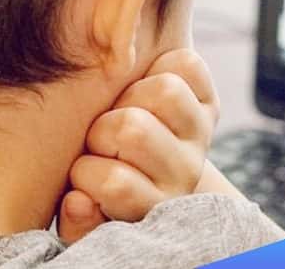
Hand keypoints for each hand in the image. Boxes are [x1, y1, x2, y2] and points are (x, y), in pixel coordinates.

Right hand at [58, 48, 220, 243]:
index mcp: (152, 205)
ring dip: (130, 94)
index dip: (85, 172)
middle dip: (102, 129)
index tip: (83, 173)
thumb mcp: (85, 214)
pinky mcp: (209, 103)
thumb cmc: (100, 188)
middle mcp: (184, 173)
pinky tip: (144, 86)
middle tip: (100, 140)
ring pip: (165, 91)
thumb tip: (78, 200)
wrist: (142, 168)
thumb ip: (76, 220)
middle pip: (134, 129)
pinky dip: (162, 64)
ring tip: (120, 110)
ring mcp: (199, 135)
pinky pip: (187, 65)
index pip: (116, 184)